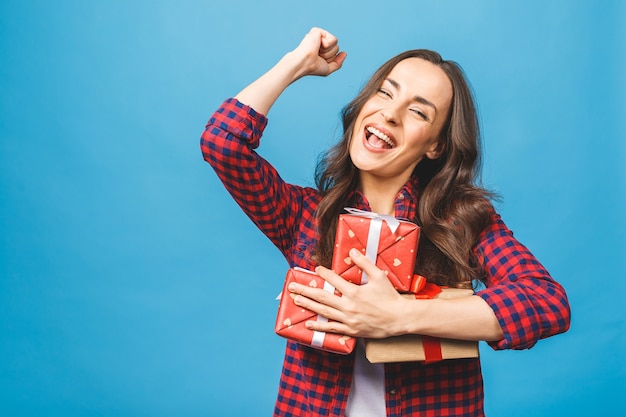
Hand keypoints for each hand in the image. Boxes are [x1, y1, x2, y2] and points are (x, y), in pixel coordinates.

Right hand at [288, 27, 346, 79]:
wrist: (305, 63)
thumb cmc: (313, 67)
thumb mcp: (328, 68)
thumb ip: (338, 62)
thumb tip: (345, 53)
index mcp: (321, 49)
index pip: (335, 53)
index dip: (330, 59)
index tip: (319, 61)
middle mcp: (319, 41)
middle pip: (336, 48)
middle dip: (330, 55)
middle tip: (318, 55)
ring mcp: (318, 36)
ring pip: (336, 44)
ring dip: (328, 51)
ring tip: (317, 51)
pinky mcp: (318, 31)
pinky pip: (333, 39)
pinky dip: (327, 45)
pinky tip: (317, 45)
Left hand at [288, 248, 407, 337]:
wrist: (399, 319)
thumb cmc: (390, 297)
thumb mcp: (379, 276)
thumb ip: (364, 263)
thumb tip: (352, 252)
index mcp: (355, 292)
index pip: (333, 280)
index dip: (323, 274)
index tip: (316, 269)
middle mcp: (348, 306)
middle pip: (321, 297)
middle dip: (305, 291)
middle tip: (292, 287)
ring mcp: (348, 319)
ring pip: (323, 311)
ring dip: (307, 305)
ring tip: (295, 300)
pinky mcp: (351, 330)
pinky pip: (331, 328)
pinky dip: (318, 326)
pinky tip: (308, 324)